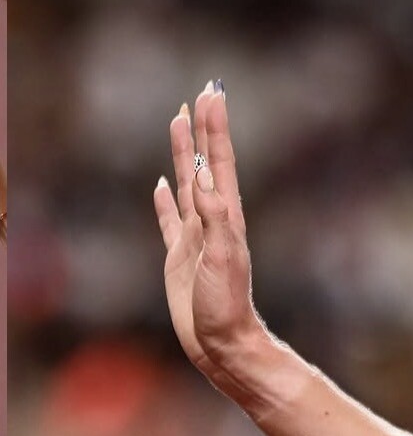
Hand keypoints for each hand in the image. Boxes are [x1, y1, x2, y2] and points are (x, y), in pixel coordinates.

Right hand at [154, 83, 262, 383]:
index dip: (214, 127)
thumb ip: (215, 218)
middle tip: (201, 93)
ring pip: (186, 184)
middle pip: (205, 163)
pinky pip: (169, 220)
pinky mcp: (179, 256)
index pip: (220, 161)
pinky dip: (163, 200)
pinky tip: (160, 185)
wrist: (223, 342)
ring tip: (178, 122)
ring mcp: (195, 237)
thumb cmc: (227, 305)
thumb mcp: (223, 258)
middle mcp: (212, 220)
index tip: (211, 94)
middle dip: (202, 129)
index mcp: (226, 216)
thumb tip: (205, 179)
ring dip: (183, 153)